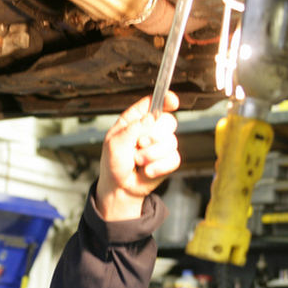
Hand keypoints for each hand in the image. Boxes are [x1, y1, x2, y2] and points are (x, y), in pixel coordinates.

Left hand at [96, 91, 180, 220]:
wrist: (119, 188)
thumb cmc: (113, 163)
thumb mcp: (114, 143)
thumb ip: (132, 129)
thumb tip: (151, 118)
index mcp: (136, 119)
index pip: (154, 103)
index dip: (165, 100)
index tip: (172, 101)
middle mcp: (151, 129)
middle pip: (168, 121)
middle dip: (153, 136)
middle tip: (138, 145)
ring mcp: (161, 144)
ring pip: (171, 142)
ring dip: (151, 155)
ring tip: (138, 161)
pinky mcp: (169, 160)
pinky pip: (174, 159)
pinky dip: (158, 167)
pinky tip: (147, 170)